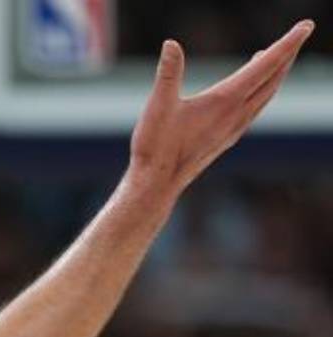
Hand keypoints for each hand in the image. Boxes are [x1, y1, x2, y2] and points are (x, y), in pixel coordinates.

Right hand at [130, 21, 313, 192]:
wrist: (157, 185)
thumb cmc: (156, 147)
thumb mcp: (158, 106)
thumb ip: (168, 74)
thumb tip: (170, 44)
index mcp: (226, 101)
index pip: (266, 64)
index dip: (287, 43)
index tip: (305, 26)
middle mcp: (237, 114)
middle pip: (274, 78)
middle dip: (288, 54)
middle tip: (299, 34)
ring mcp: (235, 128)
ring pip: (267, 95)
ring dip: (277, 73)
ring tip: (279, 56)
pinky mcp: (227, 138)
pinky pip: (255, 109)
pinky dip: (263, 92)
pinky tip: (254, 92)